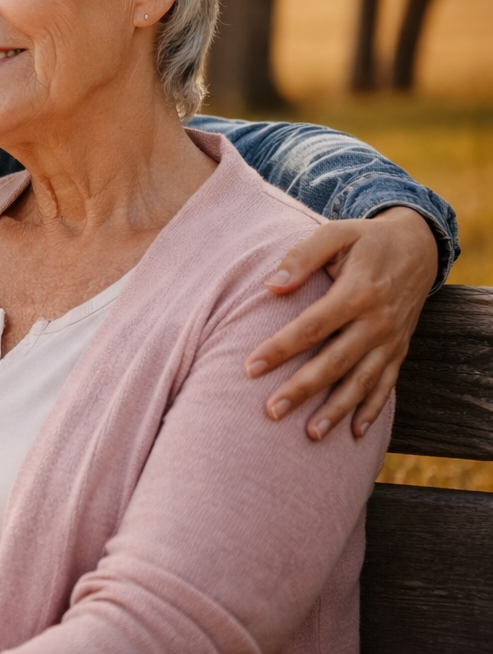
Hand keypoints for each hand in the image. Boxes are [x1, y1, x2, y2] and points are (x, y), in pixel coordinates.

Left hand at [244, 207, 437, 440]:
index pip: (312, 327)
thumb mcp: (335, 234)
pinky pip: (387, 385)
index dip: (281, 348)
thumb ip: (302, 257)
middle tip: (271, 411)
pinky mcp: (399, 350)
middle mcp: (376, 322)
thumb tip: (271, 286)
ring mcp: (390, 340)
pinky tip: (354, 432)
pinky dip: (372, 409)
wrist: (417, 247)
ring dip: (336, 410)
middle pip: (334, 362)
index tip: (250, 368)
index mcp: (357, 293)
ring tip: (310, 434)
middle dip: (303, 389)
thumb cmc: (365, 240)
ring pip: (361, 382)